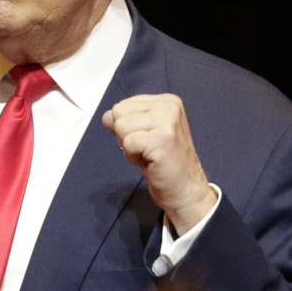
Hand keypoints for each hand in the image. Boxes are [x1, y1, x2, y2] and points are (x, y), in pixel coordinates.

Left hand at [103, 93, 216, 234]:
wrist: (184, 189)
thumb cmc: (165, 163)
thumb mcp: (143, 134)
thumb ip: (125, 121)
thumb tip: (107, 115)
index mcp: (167, 101)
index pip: (123, 105)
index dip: (127, 127)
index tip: (146, 140)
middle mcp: (169, 107)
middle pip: (119, 112)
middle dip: (126, 135)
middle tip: (147, 149)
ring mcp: (168, 122)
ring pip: (121, 126)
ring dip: (129, 147)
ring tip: (148, 155)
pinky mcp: (162, 139)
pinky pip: (127, 143)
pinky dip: (132, 157)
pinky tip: (149, 161)